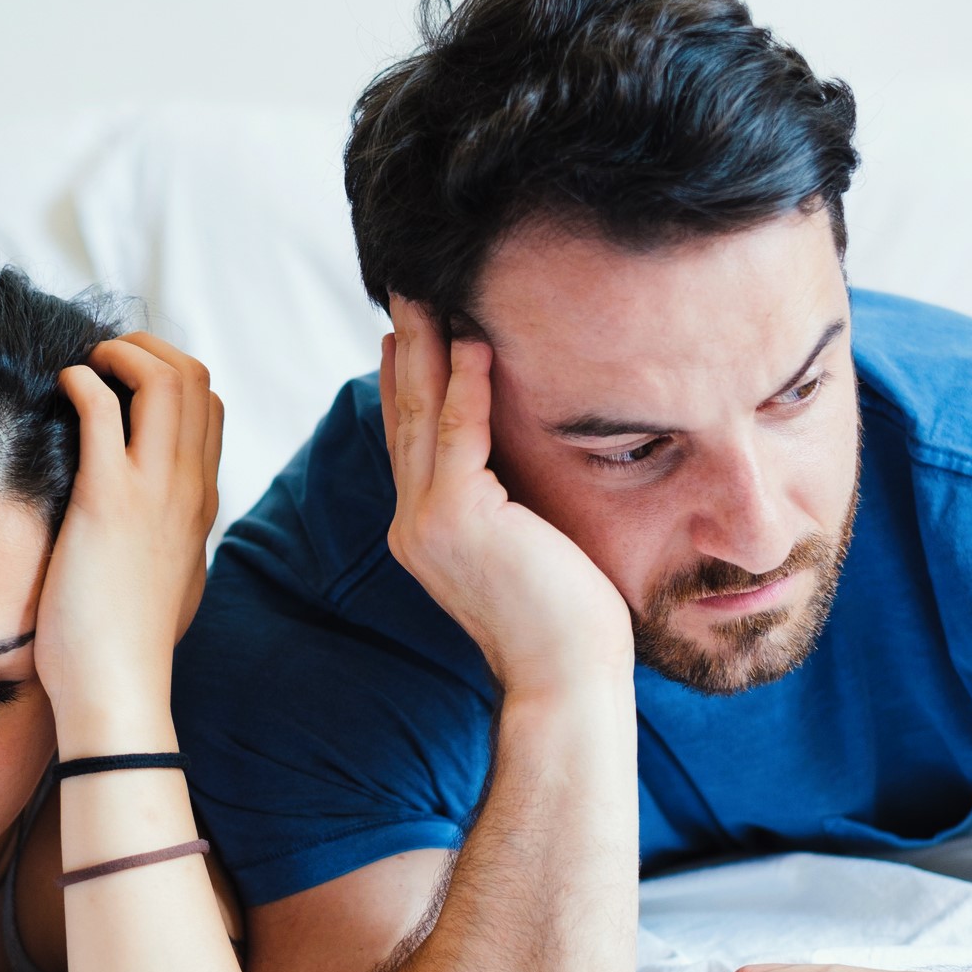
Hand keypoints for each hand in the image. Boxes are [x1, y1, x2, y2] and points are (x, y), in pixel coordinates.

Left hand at [33, 334, 221, 746]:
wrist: (120, 689)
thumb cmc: (132, 644)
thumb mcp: (172, 580)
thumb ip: (170, 540)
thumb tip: (154, 526)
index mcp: (202, 504)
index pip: (211, 407)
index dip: (169, 375)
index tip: (126, 380)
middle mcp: (189, 488)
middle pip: (195, 378)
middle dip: (146, 348)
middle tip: (103, 357)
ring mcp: (155, 492)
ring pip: (165, 379)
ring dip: (120, 353)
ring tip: (87, 364)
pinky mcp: (108, 501)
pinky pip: (103, 409)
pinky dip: (82, 381)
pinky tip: (62, 388)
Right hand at [381, 297, 630, 693]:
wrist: (564, 679)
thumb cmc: (565, 624)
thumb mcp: (529, 549)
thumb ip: (510, 504)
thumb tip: (524, 462)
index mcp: (426, 534)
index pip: (413, 442)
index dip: (410, 383)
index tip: (410, 331)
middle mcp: (413, 525)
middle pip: (407, 418)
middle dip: (408, 350)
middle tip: (407, 292)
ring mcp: (427, 522)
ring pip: (423, 416)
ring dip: (428, 348)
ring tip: (430, 295)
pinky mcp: (456, 518)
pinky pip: (459, 433)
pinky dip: (467, 383)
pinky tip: (475, 341)